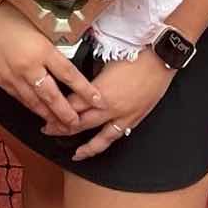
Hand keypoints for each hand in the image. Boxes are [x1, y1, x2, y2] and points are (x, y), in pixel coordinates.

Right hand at [0, 4, 100, 130]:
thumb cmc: (18, 17)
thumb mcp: (43, 30)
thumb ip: (55, 51)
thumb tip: (70, 70)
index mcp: (43, 51)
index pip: (69, 75)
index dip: (86, 91)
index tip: (99, 101)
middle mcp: (28, 67)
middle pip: (51, 96)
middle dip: (66, 113)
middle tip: (77, 124)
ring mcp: (12, 76)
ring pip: (34, 102)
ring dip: (48, 115)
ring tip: (60, 125)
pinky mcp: (0, 79)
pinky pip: (19, 98)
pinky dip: (30, 106)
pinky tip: (38, 112)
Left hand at [45, 50, 175, 158]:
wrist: (161, 57)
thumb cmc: (135, 53)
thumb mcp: (105, 61)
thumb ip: (91, 77)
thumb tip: (79, 82)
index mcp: (98, 91)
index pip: (71, 105)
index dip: (56, 109)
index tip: (46, 109)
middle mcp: (108, 108)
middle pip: (79, 123)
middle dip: (61, 128)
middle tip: (47, 130)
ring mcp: (122, 116)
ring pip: (98, 138)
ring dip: (84, 147)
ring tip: (74, 154)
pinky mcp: (135, 118)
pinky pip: (116, 136)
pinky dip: (105, 144)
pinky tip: (99, 148)